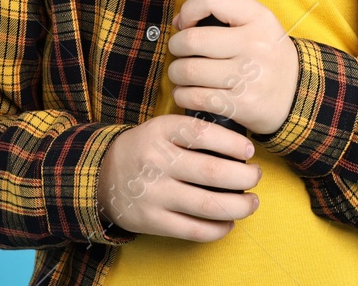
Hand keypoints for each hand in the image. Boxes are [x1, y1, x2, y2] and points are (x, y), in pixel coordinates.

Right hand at [97, 114, 261, 240]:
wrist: (101, 175)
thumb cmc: (144, 149)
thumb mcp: (161, 128)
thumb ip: (191, 132)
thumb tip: (239, 145)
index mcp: (160, 132)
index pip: (203, 134)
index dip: (233, 143)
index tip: (250, 150)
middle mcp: (157, 162)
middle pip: (213, 173)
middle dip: (245, 177)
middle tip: (256, 176)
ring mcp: (154, 194)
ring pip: (208, 205)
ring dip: (239, 206)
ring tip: (252, 202)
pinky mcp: (152, 220)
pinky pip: (194, 230)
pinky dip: (218, 228)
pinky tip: (229, 221)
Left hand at [167, 0, 300, 136]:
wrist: (297, 96)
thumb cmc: (268, 57)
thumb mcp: (259, 25)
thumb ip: (225, 15)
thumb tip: (180, 21)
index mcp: (260, 18)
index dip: (189, 9)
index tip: (185, 23)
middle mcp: (256, 45)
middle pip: (192, 40)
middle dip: (175, 47)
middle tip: (177, 52)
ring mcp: (249, 76)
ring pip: (189, 71)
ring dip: (176, 74)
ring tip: (181, 74)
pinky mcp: (241, 105)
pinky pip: (195, 97)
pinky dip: (182, 96)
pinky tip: (186, 93)